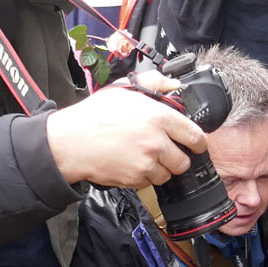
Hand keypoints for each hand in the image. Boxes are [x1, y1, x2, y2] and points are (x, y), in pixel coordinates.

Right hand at [44, 85, 207, 186]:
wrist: (69, 142)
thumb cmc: (94, 116)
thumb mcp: (124, 90)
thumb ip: (153, 83)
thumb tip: (174, 84)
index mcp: (158, 117)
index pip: (195, 136)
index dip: (198, 142)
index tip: (196, 144)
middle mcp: (156, 142)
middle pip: (184, 161)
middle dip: (177, 158)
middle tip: (164, 152)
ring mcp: (146, 163)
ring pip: (167, 174)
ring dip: (160, 169)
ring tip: (142, 157)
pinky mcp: (135, 179)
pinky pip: (149, 183)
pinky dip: (143, 177)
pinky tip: (130, 163)